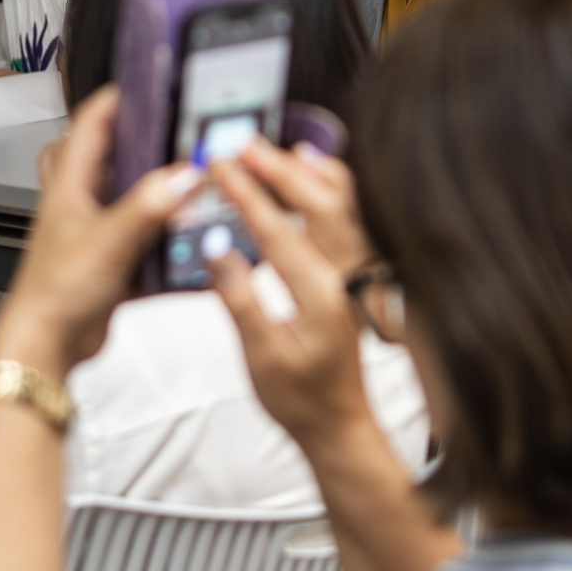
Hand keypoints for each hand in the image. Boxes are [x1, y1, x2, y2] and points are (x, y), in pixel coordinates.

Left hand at [0, 86, 196, 380]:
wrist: (46, 347)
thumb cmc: (55, 293)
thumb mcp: (109, 240)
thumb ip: (150, 206)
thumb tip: (185, 175)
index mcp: (69, 186)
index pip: (89, 124)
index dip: (115, 98)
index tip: (147, 82)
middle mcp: (79, 205)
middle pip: (103, 156)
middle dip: (134, 141)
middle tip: (170, 132)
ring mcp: (93, 234)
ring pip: (124, 197)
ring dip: (153, 190)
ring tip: (189, 181)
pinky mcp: (109, 263)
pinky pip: (141, 240)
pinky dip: (164, 239)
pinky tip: (189, 243)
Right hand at [208, 144, 379, 459]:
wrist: (341, 426)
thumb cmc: (301, 400)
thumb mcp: (261, 357)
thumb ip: (240, 300)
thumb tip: (217, 250)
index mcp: (321, 294)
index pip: (278, 230)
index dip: (247, 194)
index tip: (220, 166)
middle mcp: (344, 277)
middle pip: (317, 203)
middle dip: (277, 169)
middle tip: (243, 143)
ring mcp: (354, 276)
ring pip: (340, 208)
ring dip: (306, 174)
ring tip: (277, 149)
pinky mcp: (353, 279)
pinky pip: (348, 220)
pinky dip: (331, 191)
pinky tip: (316, 177)